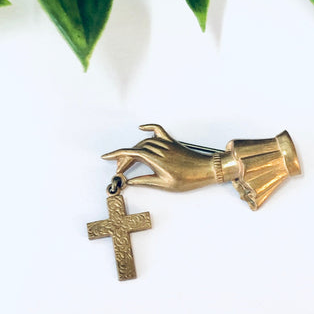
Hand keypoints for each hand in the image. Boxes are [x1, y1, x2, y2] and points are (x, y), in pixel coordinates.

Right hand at [102, 124, 216, 191]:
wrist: (207, 169)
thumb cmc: (189, 179)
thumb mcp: (165, 184)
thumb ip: (146, 181)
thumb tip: (131, 181)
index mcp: (156, 159)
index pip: (132, 154)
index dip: (117, 155)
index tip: (106, 157)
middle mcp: (159, 149)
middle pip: (136, 149)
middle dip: (124, 159)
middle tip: (119, 170)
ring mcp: (166, 144)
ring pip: (144, 142)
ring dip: (134, 150)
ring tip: (128, 161)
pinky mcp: (172, 142)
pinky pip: (158, 131)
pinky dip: (148, 128)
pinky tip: (141, 128)